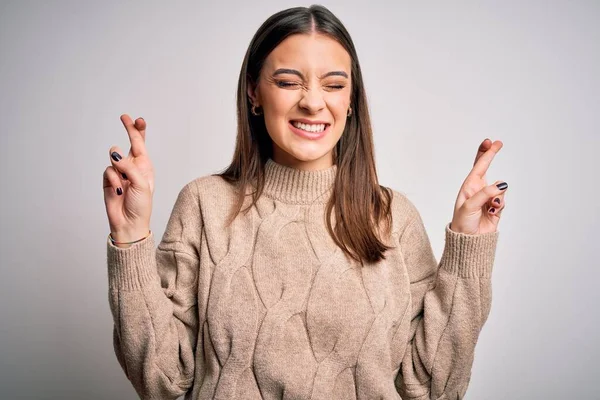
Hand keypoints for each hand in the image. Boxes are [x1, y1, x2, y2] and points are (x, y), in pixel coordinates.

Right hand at [102, 114, 153, 242]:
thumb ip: (130, 167)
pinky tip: (119, 191)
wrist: (129, 223)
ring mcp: (120, 172)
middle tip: (124, 117)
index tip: (137, 119)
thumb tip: (116, 154)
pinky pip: (108, 171)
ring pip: (114, 157)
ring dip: (120, 169)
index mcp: (145, 166)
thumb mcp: (141, 184)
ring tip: (125, 184)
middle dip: (128, 130)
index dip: (139, 130)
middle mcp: (133, 166)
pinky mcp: (108, 179)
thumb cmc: (141, 205)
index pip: (141, 144)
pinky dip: (113, 180)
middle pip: (129, 143)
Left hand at [449, 139, 507, 234]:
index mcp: (469, 187)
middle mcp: (478, 189)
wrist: (469, 240)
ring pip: (500, 188)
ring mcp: (488, 198)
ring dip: (497, 196)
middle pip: (486, 168)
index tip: (491, 141)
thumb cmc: (462, 222)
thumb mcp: (469, 206)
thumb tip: (501, 185)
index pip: (478, 166)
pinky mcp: (496, 208)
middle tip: (497, 143)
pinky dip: (499, 205)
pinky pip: (503, 200)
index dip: (485, 153)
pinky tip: (492, 213)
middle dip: (490, 155)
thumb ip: (484, 194)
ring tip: (488, 207)